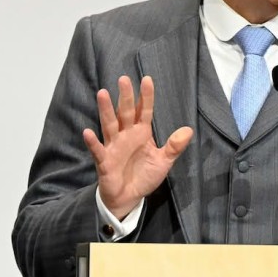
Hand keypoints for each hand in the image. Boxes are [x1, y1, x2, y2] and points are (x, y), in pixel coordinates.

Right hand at [83, 75, 192, 219]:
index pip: (144, 111)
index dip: (146, 96)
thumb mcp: (163, 162)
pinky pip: (98, 150)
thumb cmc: (144, 176)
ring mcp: (114, 146)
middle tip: (124, 79)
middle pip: (125, 112)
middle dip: (125, 96)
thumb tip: (188, 130)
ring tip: (102, 93)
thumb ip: (174, 146)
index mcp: (141, 133)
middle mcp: (126, 135)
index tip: (147, 79)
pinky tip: (88, 132)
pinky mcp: (104, 161)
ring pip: (109, 125)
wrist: (129, 198)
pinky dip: (93, 142)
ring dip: (106, 110)